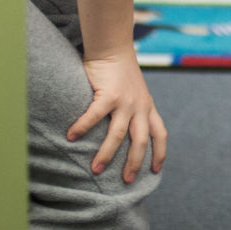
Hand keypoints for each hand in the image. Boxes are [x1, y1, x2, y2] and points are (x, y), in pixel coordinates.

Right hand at [68, 54, 166, 183]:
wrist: (113, 48)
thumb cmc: (120, 71)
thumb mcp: (135, 92)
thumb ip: (134, 109)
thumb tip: (125, 131)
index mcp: (147, 107)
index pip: (160, 133)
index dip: (160, 152)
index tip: (155, 170)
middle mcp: (140, 106)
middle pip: (142, 141)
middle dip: (135, 163)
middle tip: (127, 181)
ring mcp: (126, 101)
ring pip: (119, 134)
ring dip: (107, 154)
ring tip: (95, 170)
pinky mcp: (109, 94)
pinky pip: (94, 116)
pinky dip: (82, 128)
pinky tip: (70, 137)